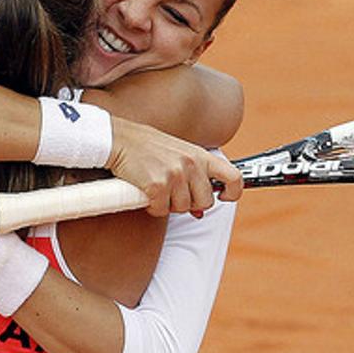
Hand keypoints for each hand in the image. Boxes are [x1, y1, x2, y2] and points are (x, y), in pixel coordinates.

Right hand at [106, 117, 242, 216]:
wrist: (119, 139)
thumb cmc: (146, 148)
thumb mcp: (177, 156)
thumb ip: (193, 179)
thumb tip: (200, 213)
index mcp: (200, 155)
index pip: (234, 177)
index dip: (233, 192)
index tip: (224, 197)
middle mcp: (191, 164)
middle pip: (206, 202)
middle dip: (190, 204)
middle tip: (174, 194)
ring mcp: (175, 175)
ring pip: (183, 209)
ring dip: (169, 205)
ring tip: (158, 189)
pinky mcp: (158, 185)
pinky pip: (162, 210)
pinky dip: (153, 207)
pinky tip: (146, 193)